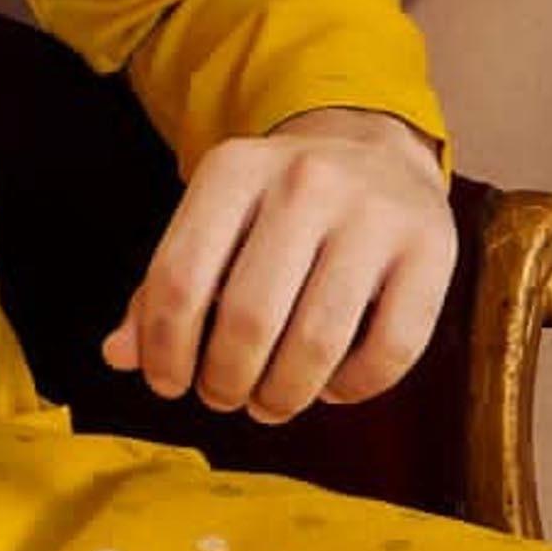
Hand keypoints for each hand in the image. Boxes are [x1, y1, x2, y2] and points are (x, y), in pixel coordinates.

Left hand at [100, 106, 455, 425]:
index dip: (164, 349)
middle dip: (224, 380)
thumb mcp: (213, 221)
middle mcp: (306, 181)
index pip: (179, 278)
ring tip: (268, 402)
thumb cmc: (276, 205)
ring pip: (317, 342)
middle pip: (248, 317)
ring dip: (283, 395)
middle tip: (222, 397)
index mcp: (234, 168)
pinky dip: (353, 388)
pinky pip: (390, 349)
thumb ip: (163, 286)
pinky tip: (332, 387)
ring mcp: (375, 214)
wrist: (376, 148)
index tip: (167, 383)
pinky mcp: (432, 250)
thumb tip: (119, 356)